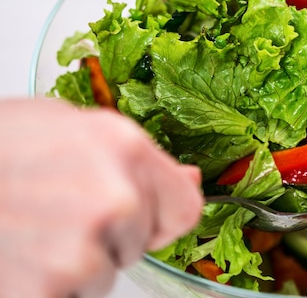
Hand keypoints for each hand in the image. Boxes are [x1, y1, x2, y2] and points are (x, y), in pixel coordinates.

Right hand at [0, 98, 203, 297]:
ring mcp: (81, 248)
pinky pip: (68, 296)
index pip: (185, 208)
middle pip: (140, 242)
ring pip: (101, 275)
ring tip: (29, 231)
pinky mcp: (47, 289)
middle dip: (109, 235)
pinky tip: (16, 256)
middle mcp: (114, 199)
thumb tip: (188, 181)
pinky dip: (44, 287)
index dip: (162, 216)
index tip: (143, 218)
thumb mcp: (71, 126)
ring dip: (73, 263)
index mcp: (125, 149)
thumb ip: (136, 159)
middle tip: (56, 214)